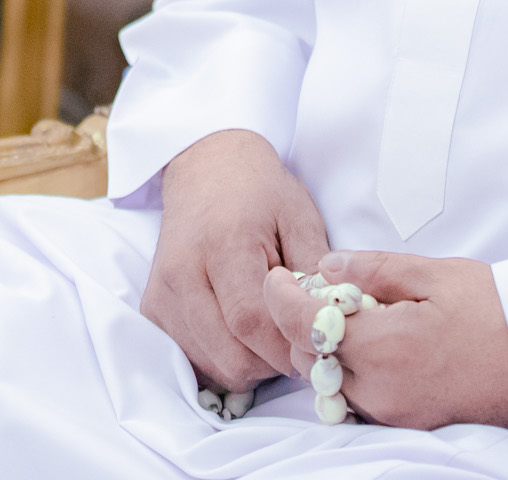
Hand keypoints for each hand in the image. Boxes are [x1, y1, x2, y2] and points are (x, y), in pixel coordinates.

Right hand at [141, 129, 329, 392]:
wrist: (207, 167)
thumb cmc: (261, 191)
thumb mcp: (299, 216)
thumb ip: (314, 270)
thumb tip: (329, 322)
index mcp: (223, 245)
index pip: (251, 321)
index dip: (287, 344)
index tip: (316, 344)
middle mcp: (182, 275)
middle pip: (230, 356)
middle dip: (272, 361)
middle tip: (297, 340)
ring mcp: (161, 296)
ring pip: (212, 366)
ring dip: (249, 363)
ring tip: (271, 330)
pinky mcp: (152, 311)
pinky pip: (193, 360)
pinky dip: (223, 358)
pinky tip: (242, 330)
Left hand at [262, 247, 507, 430]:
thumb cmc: (496, 310)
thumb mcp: (436, 273)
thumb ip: (375, 269)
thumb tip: (327, 266)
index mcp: (384, 347)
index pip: (306, 327)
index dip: (280, 300)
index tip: (276, 277)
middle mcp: (379, 389)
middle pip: (309, 362)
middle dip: (300, 324)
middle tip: (313, 287)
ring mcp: (390, 411)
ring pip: (328, 384)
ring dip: (322, 349)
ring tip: (345, 311)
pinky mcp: (403, 420)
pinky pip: (354, 397)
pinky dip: (347, 369)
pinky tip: (369, 340)